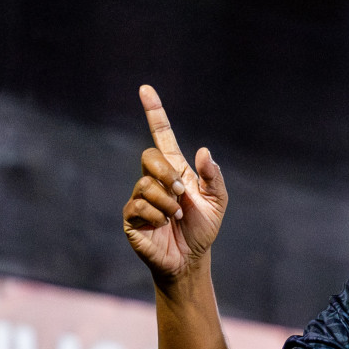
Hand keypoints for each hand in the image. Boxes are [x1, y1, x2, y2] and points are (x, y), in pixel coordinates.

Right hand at [122, 84, 228, 284]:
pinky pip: (138, 206)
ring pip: (146, 184)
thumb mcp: (217, 202)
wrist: (190, 259)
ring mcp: (140, 197)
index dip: (154, 112)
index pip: (161, 135)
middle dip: (167, 173)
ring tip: (177, 217)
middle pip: (149, 157)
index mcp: (175, 170)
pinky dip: (157, 215)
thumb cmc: (203, 229)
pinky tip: (164, 225)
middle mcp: (154, 179)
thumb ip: (213, 177)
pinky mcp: (131, 217)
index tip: (146, 89)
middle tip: (182, 193)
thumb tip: (202, 152)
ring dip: (167, 202)